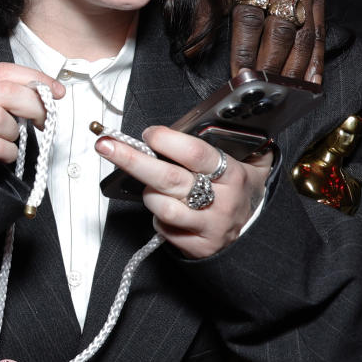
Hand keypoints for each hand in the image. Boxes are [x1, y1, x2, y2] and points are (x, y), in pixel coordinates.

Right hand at [0, 62, 64, 163]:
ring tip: (7, 139)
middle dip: (34, 105)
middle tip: (44, 119)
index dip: (35, 78)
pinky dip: (9, 153)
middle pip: (7, 92)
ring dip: (14, 133)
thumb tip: (39, 91)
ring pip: (1, 118)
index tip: (56, 91)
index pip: (2, 71)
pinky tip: (3, 155)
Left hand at [95, 126, 271, 259]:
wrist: (255, 235)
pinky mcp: (197, 247)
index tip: (148, 133)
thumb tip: (213, 115)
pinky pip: (163, 227)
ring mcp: (209, 226)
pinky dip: (158, 216)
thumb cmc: (240, 190)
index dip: (167, 140)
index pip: (196, 154)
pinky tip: (167, 208)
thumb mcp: (251, 163)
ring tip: (153, 185)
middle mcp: (221, 201)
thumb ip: (235, 139)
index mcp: (233, 174)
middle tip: (106, 145)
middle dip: (132, 159)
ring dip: (149, 192)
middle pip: (168, 178)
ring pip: (161, 205)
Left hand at [210, 0, 326, 83]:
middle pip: (280, 27)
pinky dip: (316, 58)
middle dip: (272, 62)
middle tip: (265, 87)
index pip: (249, 17)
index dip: (245, 49)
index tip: (240, 75)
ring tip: (288, 91)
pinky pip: (319, 30)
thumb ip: (203, 16)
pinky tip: (311, 81)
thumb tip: (191, 52)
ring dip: (295, 66)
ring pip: (303, 32)